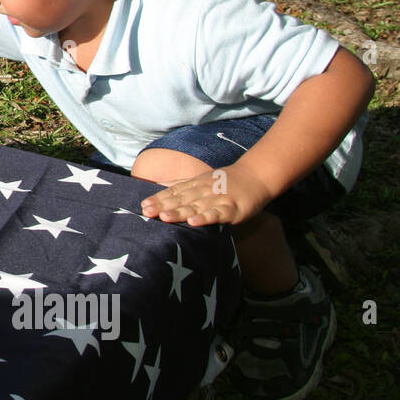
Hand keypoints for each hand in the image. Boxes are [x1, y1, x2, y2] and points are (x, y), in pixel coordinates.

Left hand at [139, 163, 274, 226]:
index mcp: (195, 184)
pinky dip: (205, 218)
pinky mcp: (232, 208)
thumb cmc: (225, 182)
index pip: (174, 191)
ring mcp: (217, 199)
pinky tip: (194, 222)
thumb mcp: (201, 181)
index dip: (159, 198)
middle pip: (181, 199)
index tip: (143, 205)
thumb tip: (159, 188)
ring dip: (179, 212)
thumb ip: (182, 185)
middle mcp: (204, 190)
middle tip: (147, 212)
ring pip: (196, 207)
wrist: (256, 176)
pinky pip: (217, 214)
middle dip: (163, 206)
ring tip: (164, 217)